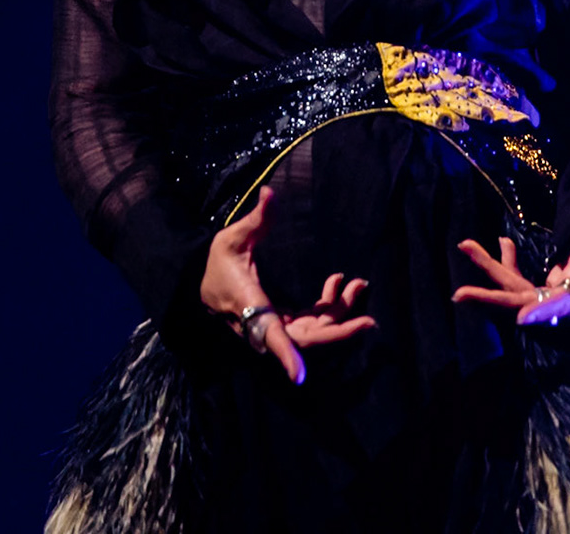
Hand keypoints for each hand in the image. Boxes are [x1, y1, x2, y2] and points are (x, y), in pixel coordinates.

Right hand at [199, 186, 376, 383]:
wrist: (201, 281)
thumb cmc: (216, 262)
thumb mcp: (231, 239)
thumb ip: (255, 220)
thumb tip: (270, 193)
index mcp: (251, 306)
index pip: (270, 335)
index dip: (286, 355)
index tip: (301, 376)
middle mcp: (264, 324)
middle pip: (305, 340)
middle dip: (339, 330)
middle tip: (369, 318)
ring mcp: (274, 327)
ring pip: (312, 331)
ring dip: (338, 314)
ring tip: (357, 285)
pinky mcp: (281, 323)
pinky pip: (310, 323)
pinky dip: (327, 309)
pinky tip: (336, 285)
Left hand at [451, 205, 569, 326]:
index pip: (561, 304)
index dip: (542, 312)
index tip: (520, 319)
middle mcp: (559, 300)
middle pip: (523, 305)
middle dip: (492, 300)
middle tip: (459, 295)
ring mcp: (543, 298)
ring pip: (510, 291)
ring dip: (486, 270)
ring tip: (463, 245)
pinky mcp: (533, 292)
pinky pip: (511, 280)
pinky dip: (499, 262)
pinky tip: (488, 244)